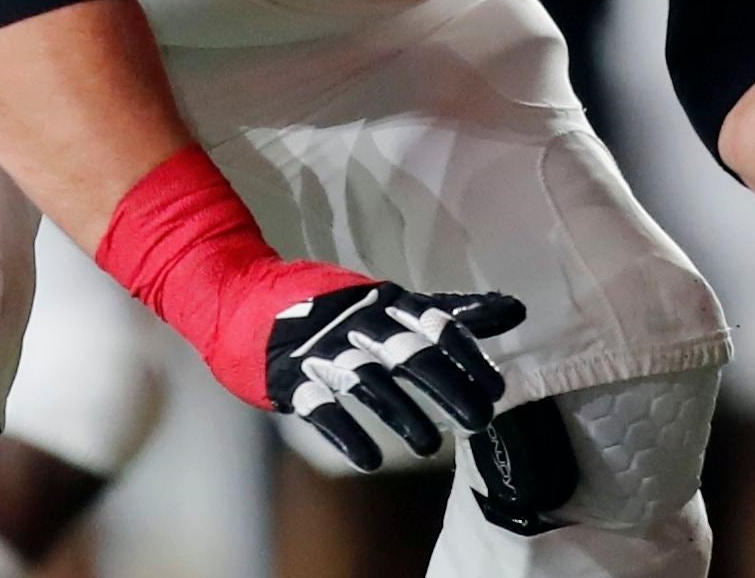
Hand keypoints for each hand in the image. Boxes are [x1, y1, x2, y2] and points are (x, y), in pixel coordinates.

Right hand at [263, 279, 526, 470]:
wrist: (240, 295)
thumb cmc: (329, 306)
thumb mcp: (391, 302)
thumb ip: (450, 311)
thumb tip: (514, 310)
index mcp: (384, 301)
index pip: (434, 324)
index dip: (466, 355)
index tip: (495, 387)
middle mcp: (357, 320)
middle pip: (409, 352)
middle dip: (447, 386)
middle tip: (478, 418)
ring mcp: (321, 347)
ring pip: (369, 381)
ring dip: (401, 414)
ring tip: (429, 447)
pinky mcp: (289, 376)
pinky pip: (320, 406)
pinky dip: (346, 433)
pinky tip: (369, 459)